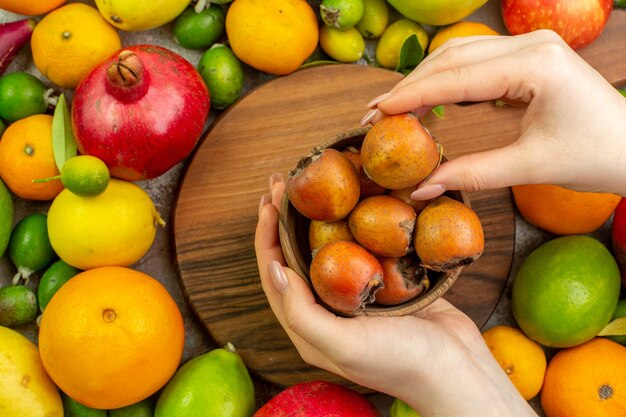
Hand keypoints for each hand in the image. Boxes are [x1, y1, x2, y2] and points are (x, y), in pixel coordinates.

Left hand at [255, 174, 537, 416]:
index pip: (275, 273)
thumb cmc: (400, 362)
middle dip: (284, 220)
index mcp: (308, 326)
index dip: (267, 236)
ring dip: (313, 218)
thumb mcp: (344, 344)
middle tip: (282, 183)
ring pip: (324, 249)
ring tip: (308, 188)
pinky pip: (358, 249)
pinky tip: (353, 202)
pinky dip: (350, 224)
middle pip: (294, 256)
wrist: (456, 369)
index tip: (269, 201)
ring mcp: (354, 295)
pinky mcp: (381, 283)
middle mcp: (326, 309)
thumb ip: (302, 312)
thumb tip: (272, 269)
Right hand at [361, 30, 625, 199]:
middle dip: (409, 86)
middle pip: (452, 58)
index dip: (411, 95)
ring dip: (423, 80)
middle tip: (373, 113)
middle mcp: (532, 44)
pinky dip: (445, 80)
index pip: (457, 77)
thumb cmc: (593, 157)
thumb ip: (470, 174)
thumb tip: (420, 190)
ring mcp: (531, 46)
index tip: (375, 113)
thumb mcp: (529, 167)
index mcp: (536, 65)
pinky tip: (425, 99)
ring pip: (460, 55)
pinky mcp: (529, 57)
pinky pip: (475, 62)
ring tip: (391, 108)